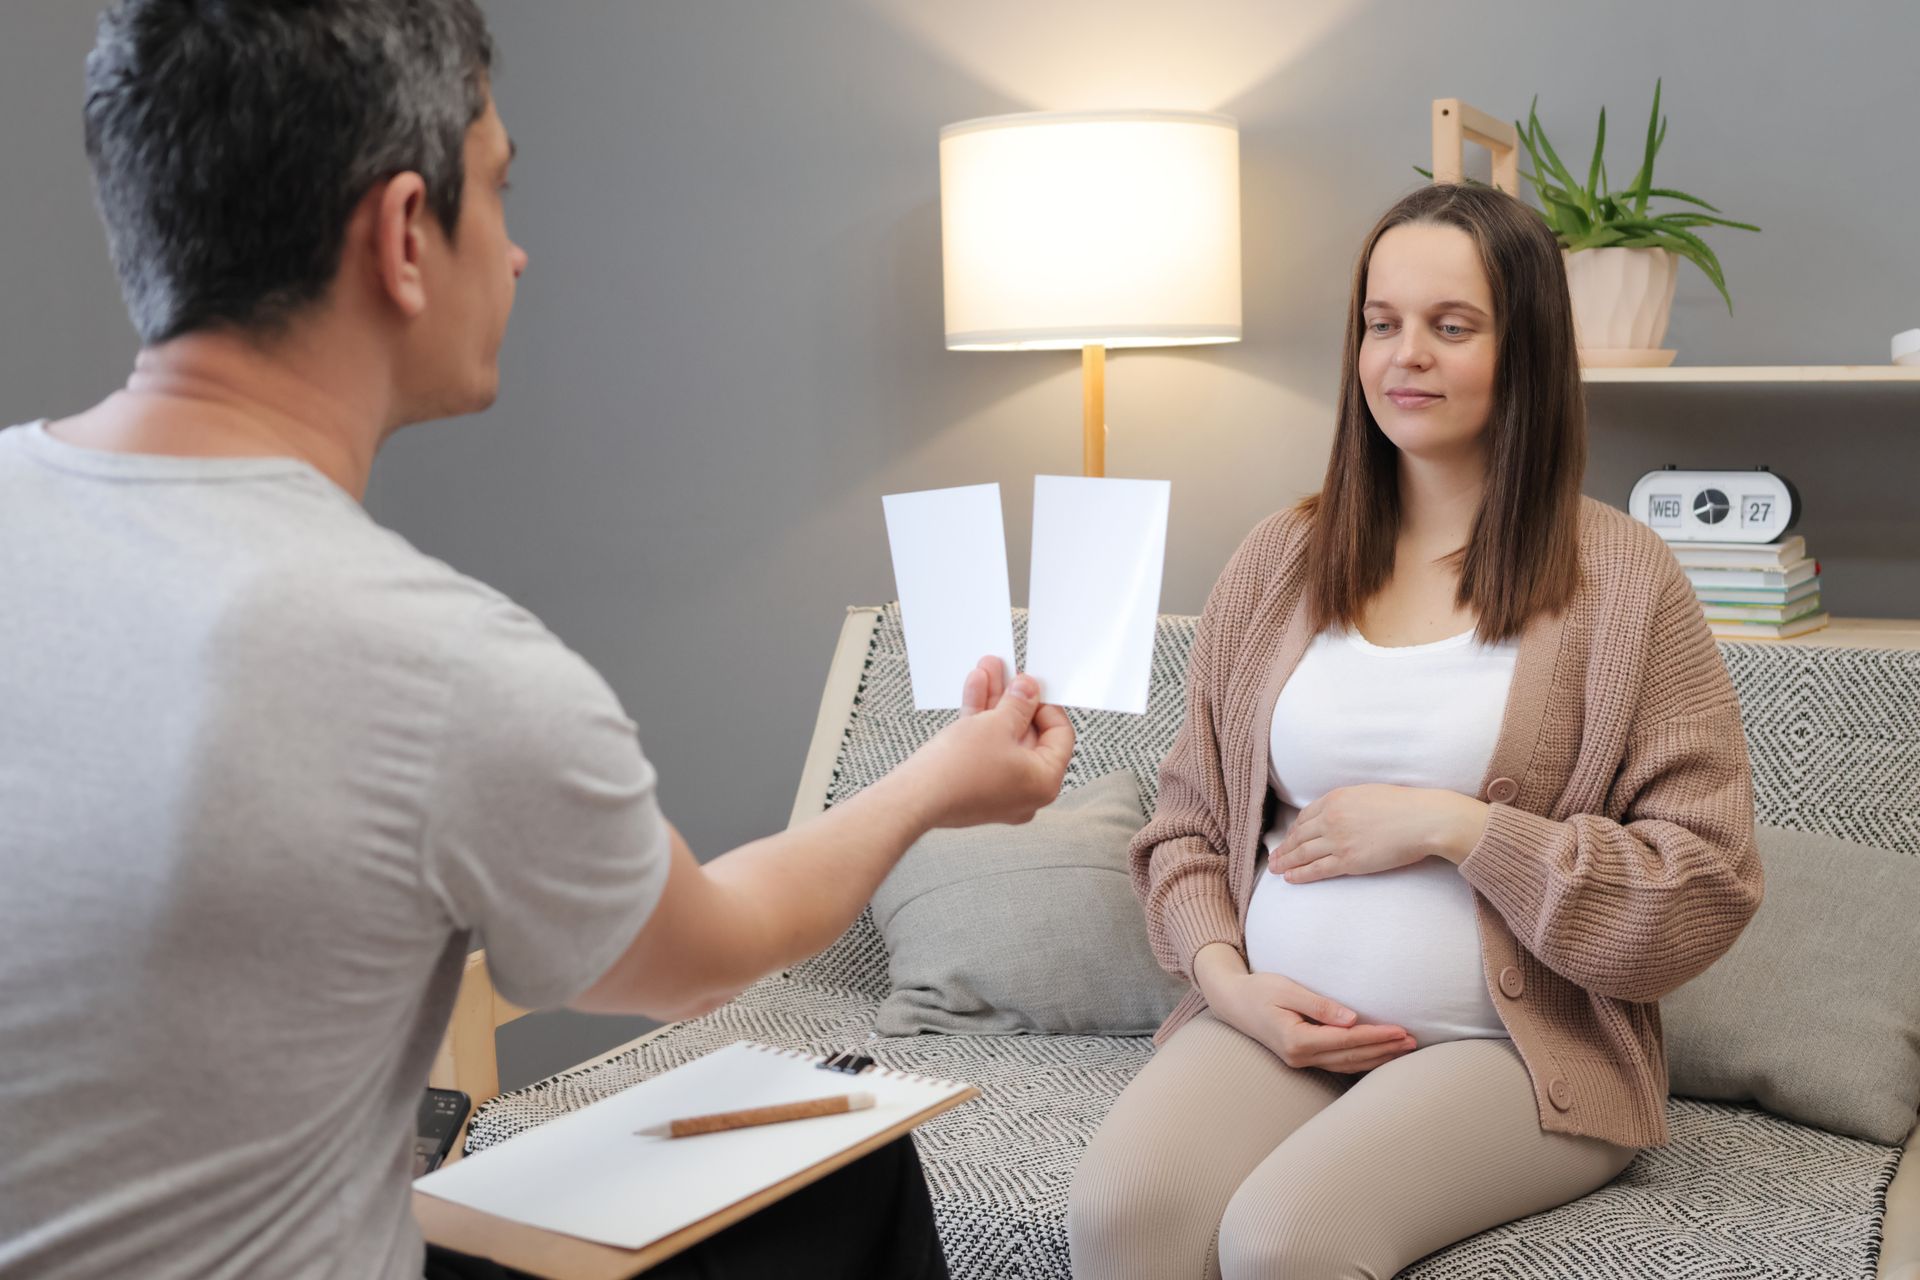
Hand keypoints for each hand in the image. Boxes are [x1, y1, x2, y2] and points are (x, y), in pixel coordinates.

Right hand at [894, 656, 1074, 828]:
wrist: (914, 797)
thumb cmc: (958, 773)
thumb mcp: (997, 724)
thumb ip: (1019, 703)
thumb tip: (1028, 691)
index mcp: (1044, 782)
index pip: (1060, 736)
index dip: (1046, 705)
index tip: (1033, 687)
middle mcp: (1025, 792)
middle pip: (1028, 735)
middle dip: (1013, 699)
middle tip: (1008, 674)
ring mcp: (999, 791)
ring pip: (1002, 738)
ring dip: (994, 703)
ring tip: (986, 672)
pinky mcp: (975, 786)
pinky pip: (985, 749)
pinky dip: (980, 722)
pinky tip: (974, 691)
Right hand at [1193, 943, 1415, 1072]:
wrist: (1233, 1002)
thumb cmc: (1259, 990)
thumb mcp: (1286, 989)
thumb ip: (1319, 1005)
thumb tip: (1352, 1019)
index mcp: (1296, 1039)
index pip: (1346, 1040)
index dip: (1375, 1036)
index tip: (1400, 1031)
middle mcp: (1299, 1056)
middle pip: (1351, 1057)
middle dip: (1383, 1050)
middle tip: (1412, 1042)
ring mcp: (1300, 1061)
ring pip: (1347, 1064)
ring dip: (1377, 1058)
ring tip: (1403, 1050)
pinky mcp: (1302, 1059)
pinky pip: (1338, 1063)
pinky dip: (1362, 1061)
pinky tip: (1378, 1056)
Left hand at [1267, 784, 1487, 883]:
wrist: (1423, 819)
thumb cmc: (1404, 805)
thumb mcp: (1368, 793)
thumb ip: (1349, 803)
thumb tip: (1341, 813)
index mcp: (1336, 798)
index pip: (1305, 816)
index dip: (1294, 829)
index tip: (1289, 837)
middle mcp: (1331, 818)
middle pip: (1299, 835)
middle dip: (1284, 848)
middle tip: (1273, 857)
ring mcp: (1338, 840)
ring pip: (1303, 853)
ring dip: (1286, 862)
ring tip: (1275, 868)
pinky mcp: (1348, 861)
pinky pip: (1317, 869)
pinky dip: (1300, 874)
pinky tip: (1290, 878)